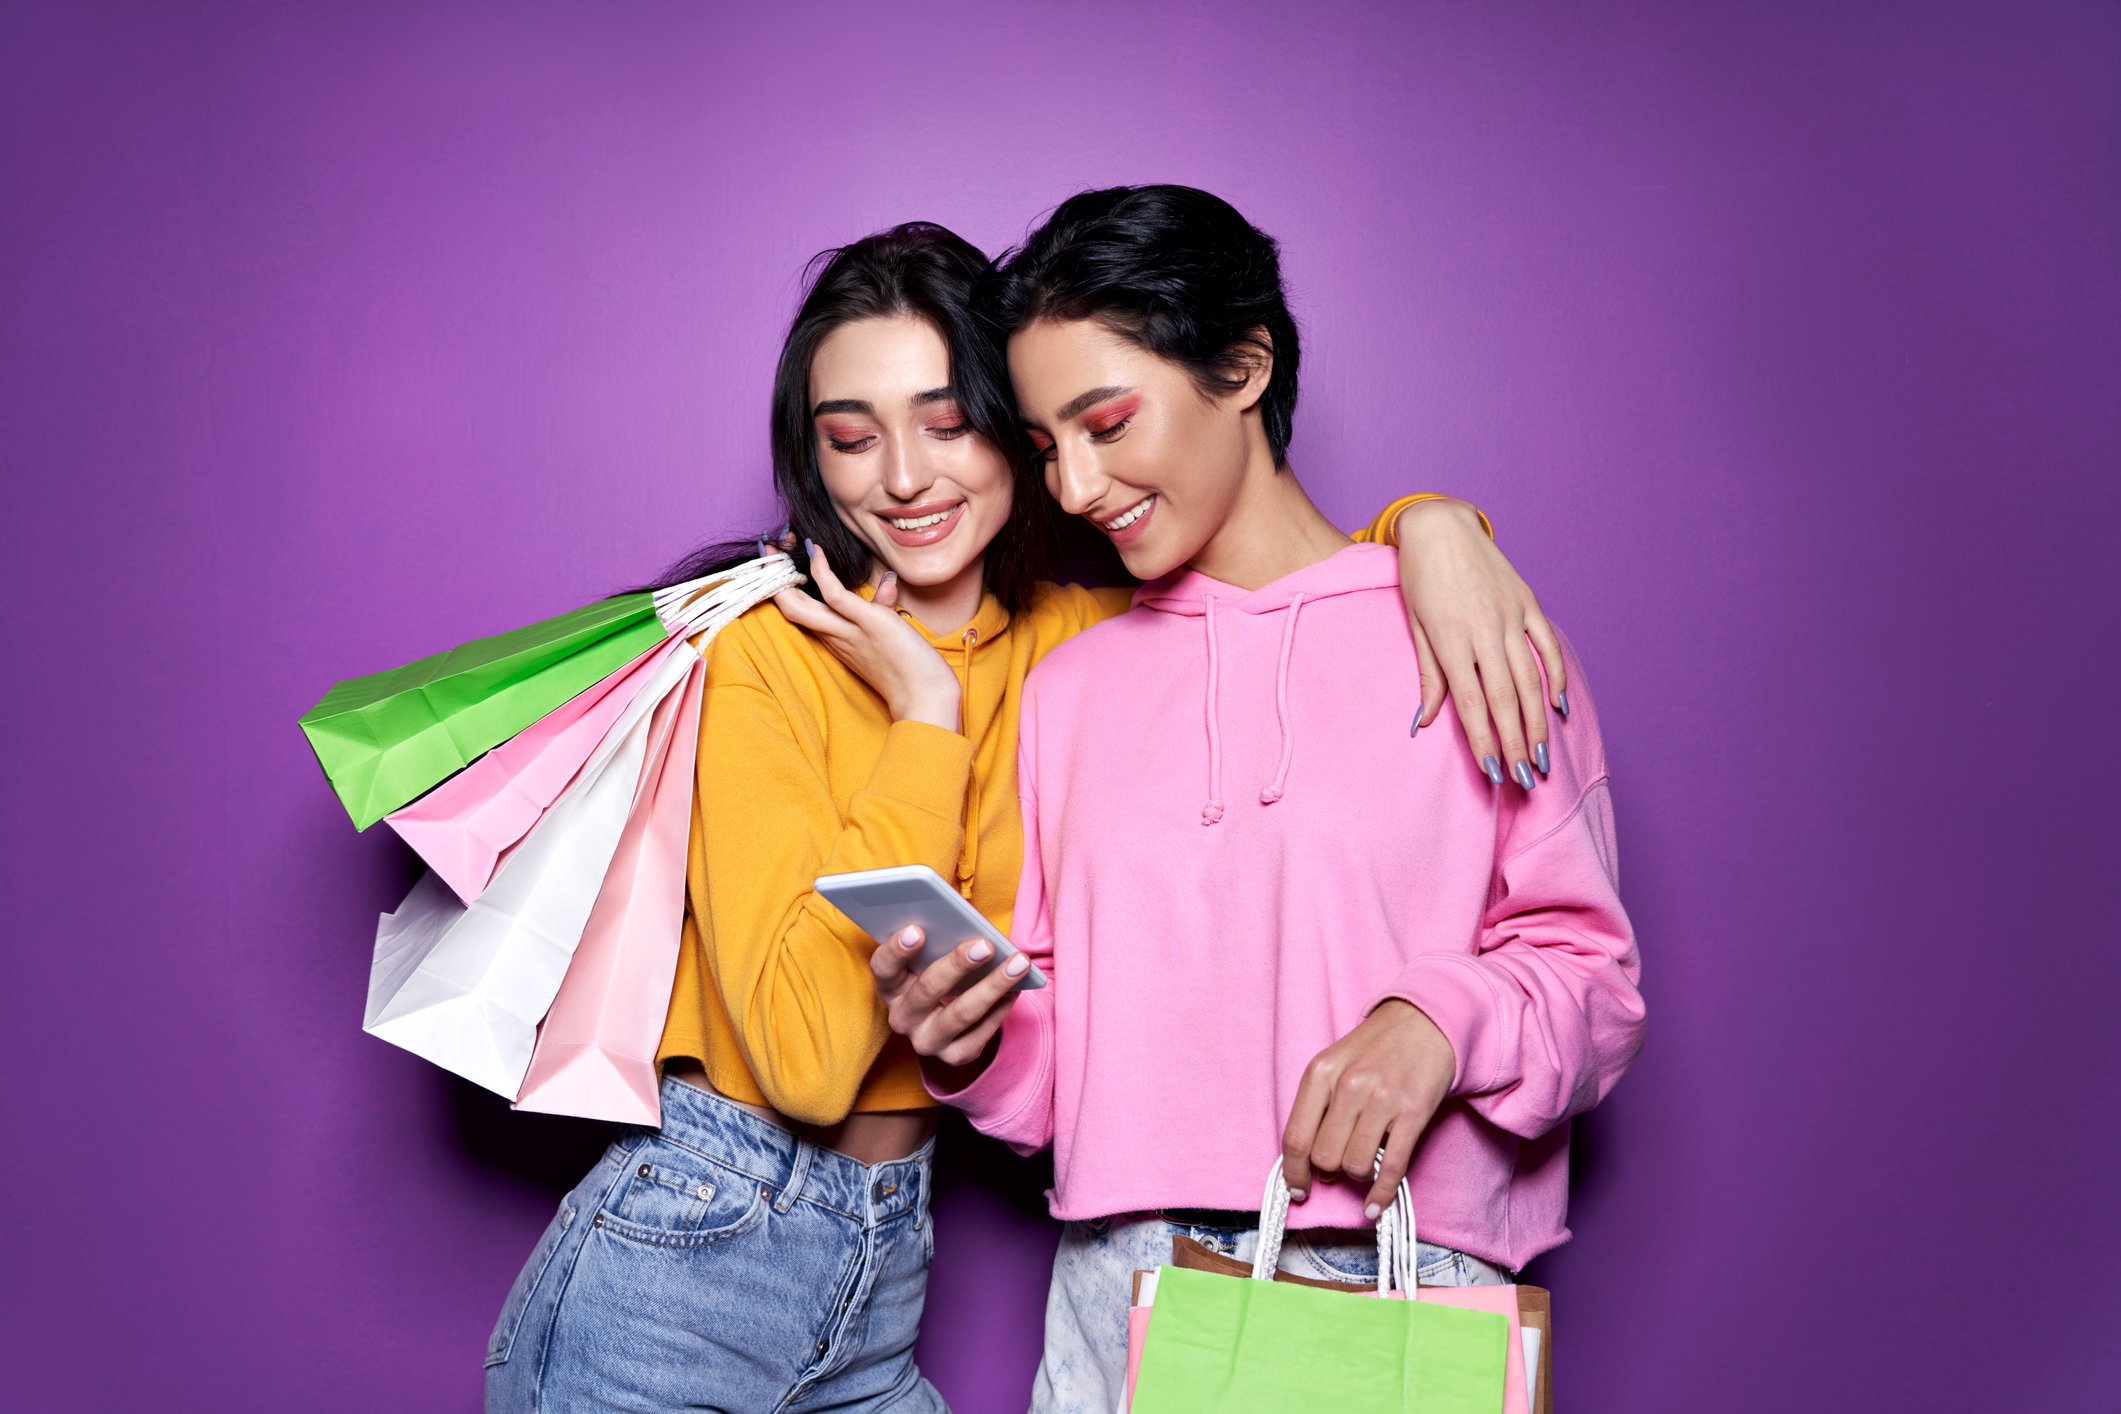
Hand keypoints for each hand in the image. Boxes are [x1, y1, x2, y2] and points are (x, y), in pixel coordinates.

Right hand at [773, 542, 961, 728]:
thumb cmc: (911, 671)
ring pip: (797, 606)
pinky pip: (835, 596)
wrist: (926, 699)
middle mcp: (834, 637)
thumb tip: (887, 582)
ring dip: (780, 576)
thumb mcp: (889, 633)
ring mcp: (848, 632)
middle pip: (789, 608)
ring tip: (772, 547)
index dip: (784, 588)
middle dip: (771, 578)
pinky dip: (822, 573)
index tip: (778, 563)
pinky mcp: (867, 623)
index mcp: (836, 640)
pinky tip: (815, 552)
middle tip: (766, 549)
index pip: (800, 612)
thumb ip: (882, 606)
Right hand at [870, 924, 1026, 1078]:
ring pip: (961, 1014)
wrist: (949, 1018)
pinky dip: (1001, 1009)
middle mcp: (902, 1018)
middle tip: (986, 945)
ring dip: (993, 986)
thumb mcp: (928, 959)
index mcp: (890, 986)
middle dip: (958, 965)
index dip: (897, 949)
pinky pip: (981, 1034)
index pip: (884, 967)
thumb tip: (966, 923)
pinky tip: (1017, 989)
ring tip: (1018, 964)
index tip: (917, 930)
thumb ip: (938, 941)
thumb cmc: (940, 972)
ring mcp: (926, 1041)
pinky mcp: (953, 1056)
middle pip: (927, 989)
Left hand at [1281, 1000, 1456, 1217]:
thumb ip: (1318, 1106)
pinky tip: (1374, 1206)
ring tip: (1364, 1163)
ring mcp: (1382, 1099)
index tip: (1298, 1189)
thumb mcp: (1335, 1064)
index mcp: (1321, 1073)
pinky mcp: (1413, 1113)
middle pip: (1325, 1157)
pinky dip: (1380, 1195)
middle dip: (1329, 1171)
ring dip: (1357, 1175)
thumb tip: (1311, 1163)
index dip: (1293, 1172)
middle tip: (1338, 1167)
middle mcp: (1348, 1086)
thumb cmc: (1376, 1048)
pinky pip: (1391, 1168)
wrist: (1424, 1021)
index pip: (1295, 1137)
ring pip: (1355, 1165)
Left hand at [1394, 498, 1567, 791]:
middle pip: (1507, 697)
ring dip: (1537, 721)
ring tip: (1542, 756)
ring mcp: (1511, 614)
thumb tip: (1423, 723)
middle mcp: (1484, 629)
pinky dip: (1556, 676)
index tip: (1493, 772)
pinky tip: (1558, 706)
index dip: (1485, 740)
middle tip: (1526, 778)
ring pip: (1531, 677)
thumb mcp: (1415, 626)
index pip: (1473, 702)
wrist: (1440, 525)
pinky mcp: (1528, 601)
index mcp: (1451, 639)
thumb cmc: (1419, 578)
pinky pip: (1547, 644)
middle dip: (1516, 742)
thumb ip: (1428, 676)